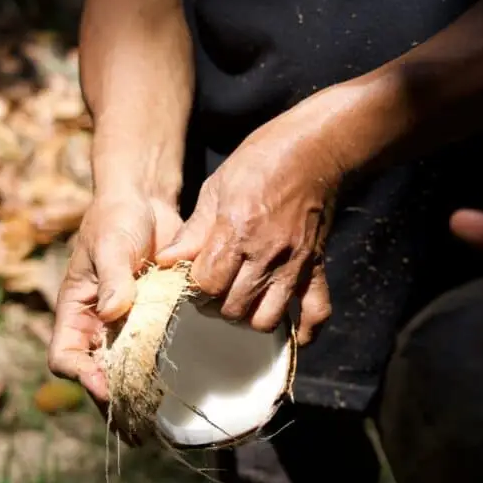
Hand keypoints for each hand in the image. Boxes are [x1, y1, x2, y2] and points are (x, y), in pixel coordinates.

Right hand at [47, 194, 182, 405]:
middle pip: (96, 374)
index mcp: (76, 310)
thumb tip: (112, 311)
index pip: (65, 356)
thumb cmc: (116, 219)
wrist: (145, 203)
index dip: (81, 376)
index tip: (106, 385)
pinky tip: (179, 388)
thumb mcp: (111, 244)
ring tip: (157, 418)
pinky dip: (161, 372)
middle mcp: (97, 325)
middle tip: (137, 422)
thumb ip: (113, 277)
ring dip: (137, 393)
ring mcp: (125, 326)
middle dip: (112, 399)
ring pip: (125, 371)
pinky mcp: (152, 320)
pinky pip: (153, 353)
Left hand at [155, 102, 340, 344]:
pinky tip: (290, 332)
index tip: (195, 275)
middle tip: (215, 288)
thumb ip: (194, 230)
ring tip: (243, 299)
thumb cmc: (262, 162)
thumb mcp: (217, 187)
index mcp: (238, 230)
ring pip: (266, 319)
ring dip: (250, 316)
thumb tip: (166, 261)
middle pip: (233, 306)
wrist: (315, 150)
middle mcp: (267, 253)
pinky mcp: (316, 266)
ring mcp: (294, 264)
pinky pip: (316, 312)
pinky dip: (304, 330)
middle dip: (217, 303)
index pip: (207, 283)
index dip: (195, 284)